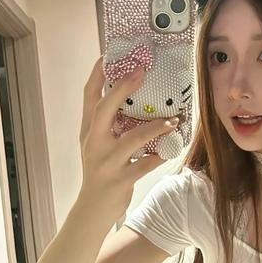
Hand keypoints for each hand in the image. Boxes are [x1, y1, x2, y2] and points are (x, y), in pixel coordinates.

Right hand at [79, 56, 179, 212]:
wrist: (93, 208)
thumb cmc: (100, 172)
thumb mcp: (97, 145)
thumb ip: (108, 124)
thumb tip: (129, 99)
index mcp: (88, 131)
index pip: (89, 97)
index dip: (98, 74)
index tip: (108, 54)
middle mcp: (94, 143)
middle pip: (105, 109)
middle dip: (123, 88)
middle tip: (142, 71)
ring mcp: (107, 162)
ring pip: (132, 138)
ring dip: (155, 127)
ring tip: (172, 120)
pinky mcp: (121, 179)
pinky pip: (146, 164)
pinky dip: (160, 155)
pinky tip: (172, 147)